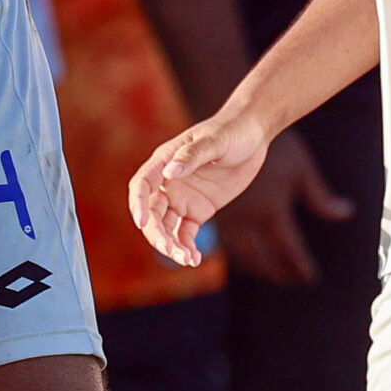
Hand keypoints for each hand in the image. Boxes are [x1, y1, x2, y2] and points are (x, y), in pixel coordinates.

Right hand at [129, 107, 271, 268]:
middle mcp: (168, 182)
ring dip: (171, 245)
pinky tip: (194, 259)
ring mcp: (182, 198)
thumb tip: (168, 173)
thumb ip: (191, 156)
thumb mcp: (213, 141)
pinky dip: (186, 247)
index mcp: (164, 161)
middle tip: (172, 250)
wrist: (252, 136)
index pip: (142, 185)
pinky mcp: (197, 210)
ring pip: (166, 227)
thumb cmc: (231, 131)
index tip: (142, 223)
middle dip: (157, 234)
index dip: (138, 204)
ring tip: (187, 259)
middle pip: (152, 213)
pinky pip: (185, 233)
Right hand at [210, 130, 352, 284]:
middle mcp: (249, 220)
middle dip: (280, 274)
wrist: (239, 122)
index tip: (311, 278)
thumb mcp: (302, 168)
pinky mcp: (216, 211)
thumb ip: (322, 198)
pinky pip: (228, 244)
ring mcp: (229, 217)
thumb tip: (347, 212)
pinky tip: (249, 255)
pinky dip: (240, 255)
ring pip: (243, 256)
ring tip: (273, 272)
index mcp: (272, 210)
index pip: (290, 251)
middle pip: (265, 260)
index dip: (302, 268)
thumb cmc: (275, 144)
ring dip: (259, 268)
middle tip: (294, 279)